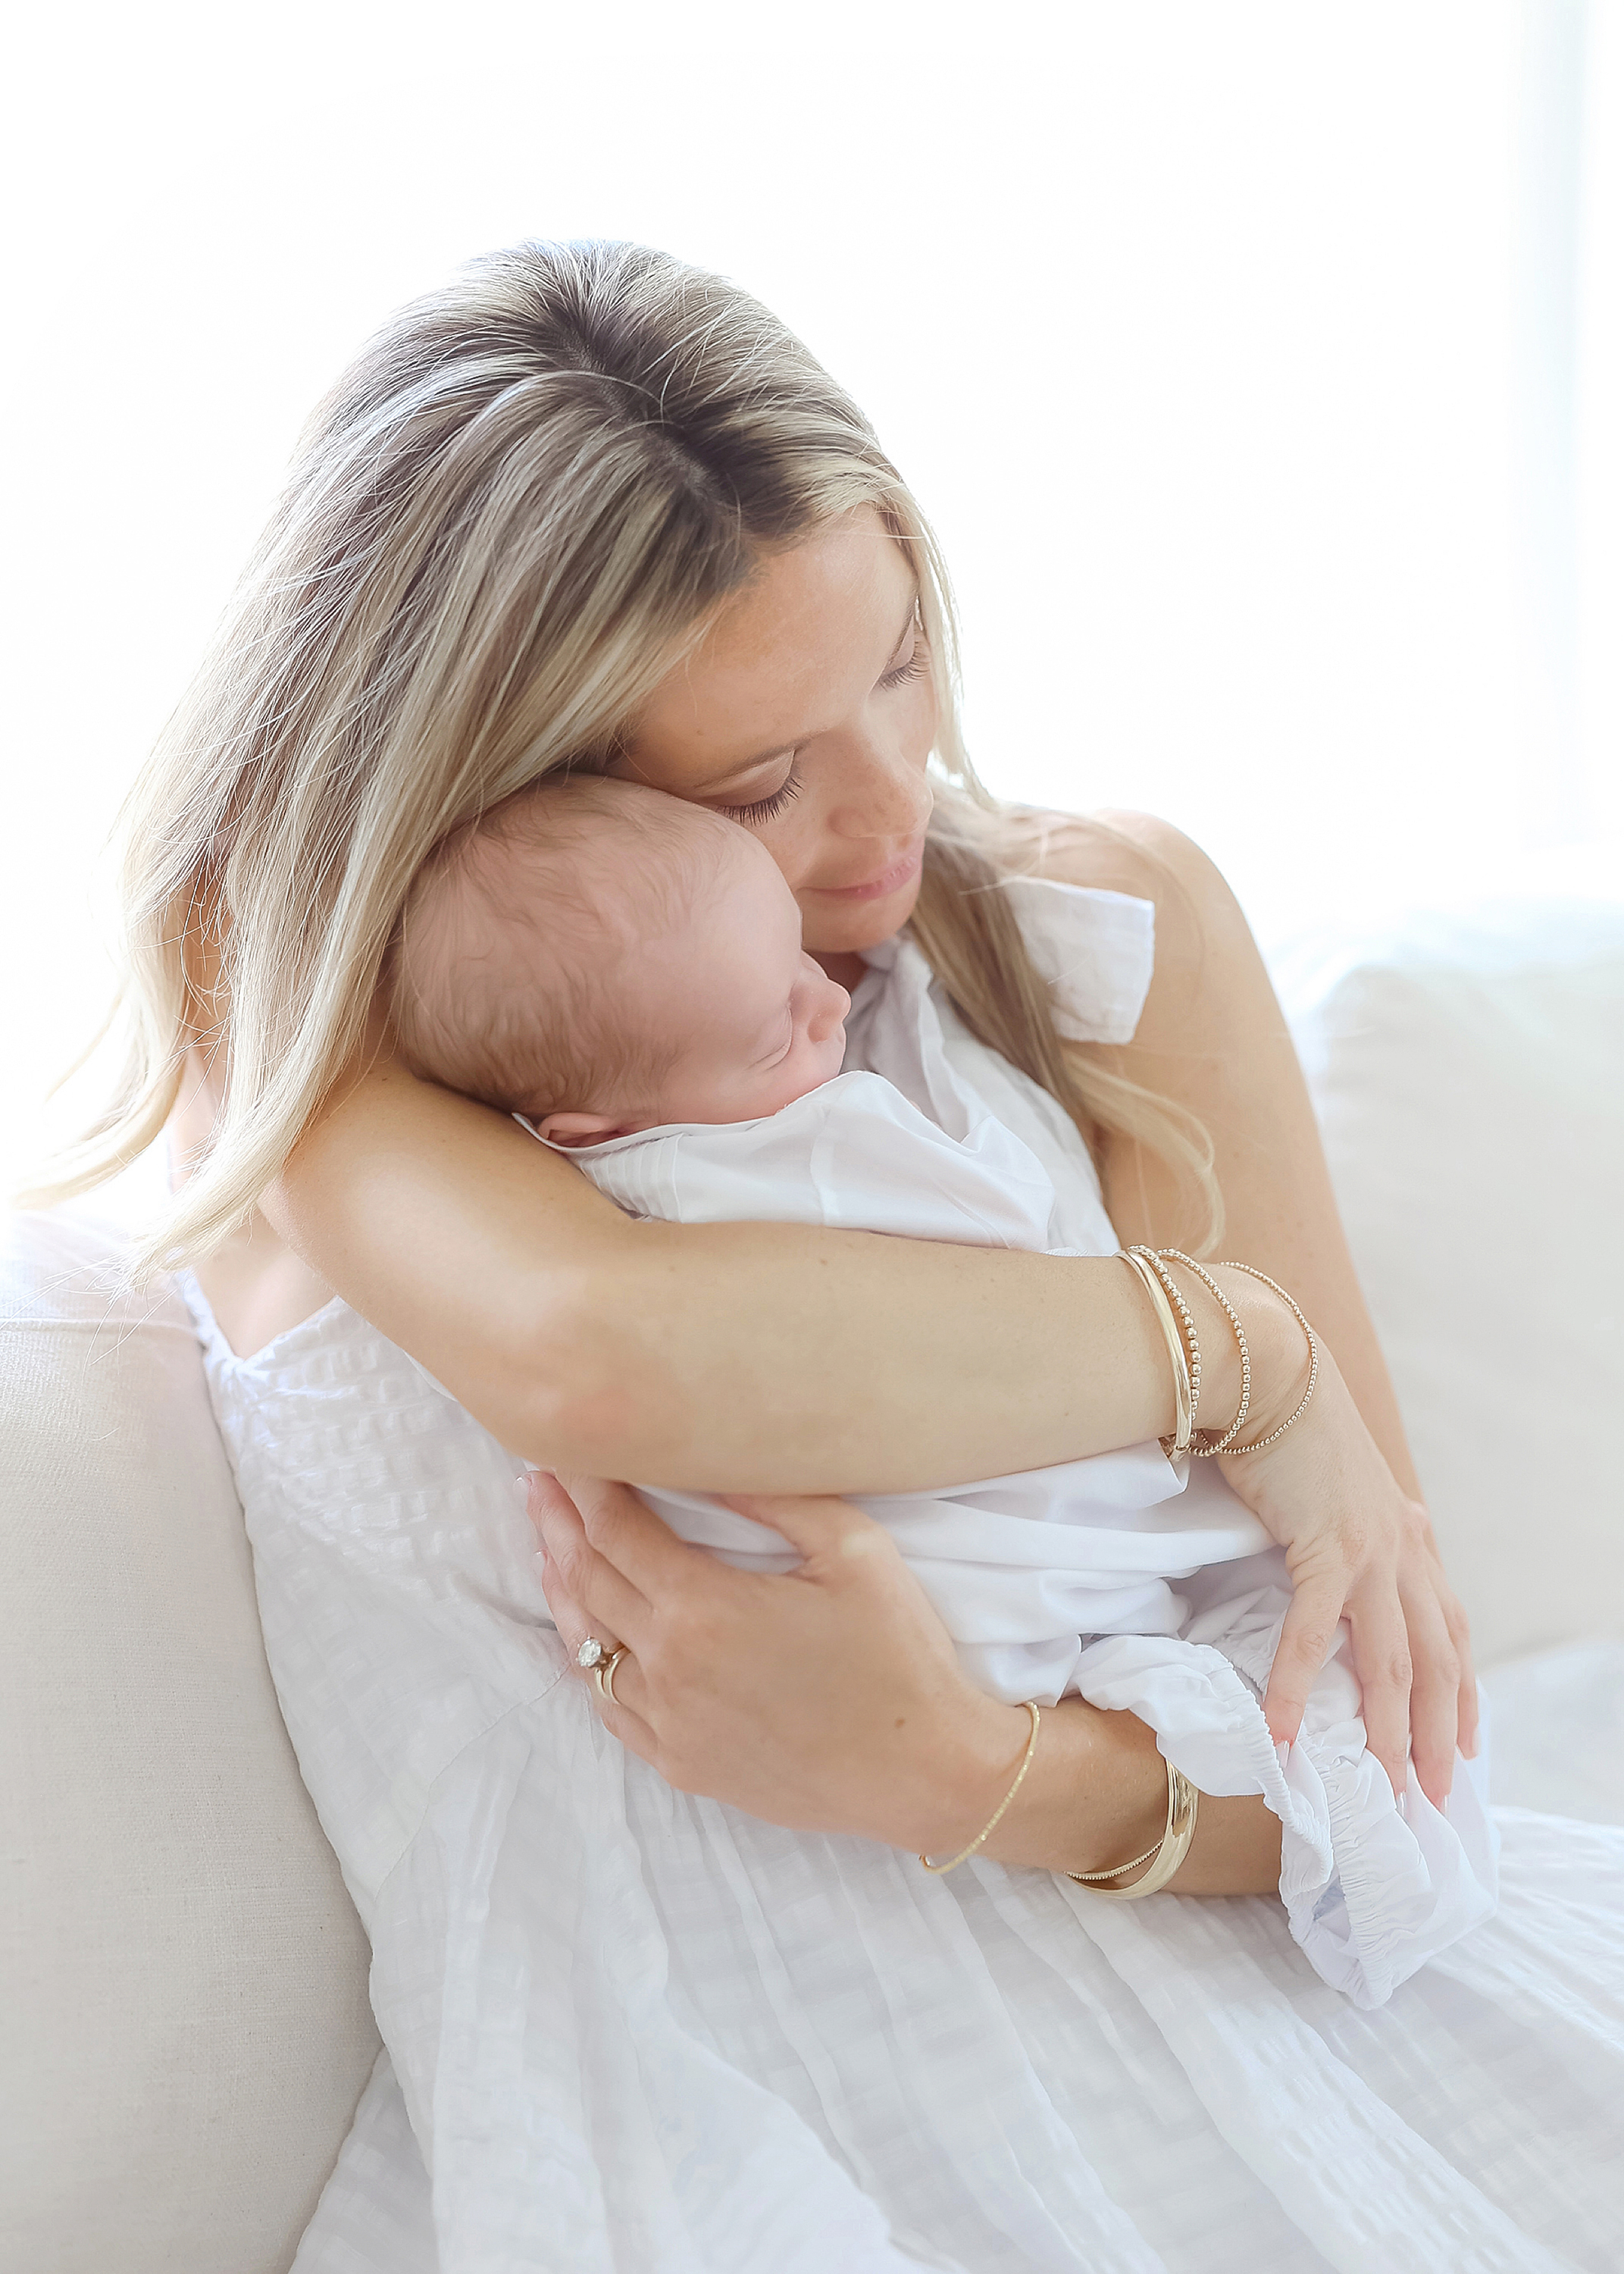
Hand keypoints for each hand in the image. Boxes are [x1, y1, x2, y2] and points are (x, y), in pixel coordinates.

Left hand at [527, 1471, 1022, 1850]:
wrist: (925, 1772)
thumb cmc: (901, 1655)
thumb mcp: (853, 1551)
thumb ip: (775, 1499)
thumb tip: (710, 1462)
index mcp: (703, 1608)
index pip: (617, 1530)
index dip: (586, 1485)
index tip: (566, 1449)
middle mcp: (669, 1668)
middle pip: (588, 1580)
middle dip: (560, 1523)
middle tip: (538, 1480)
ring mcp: (669, 1724)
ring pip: (587, 1646)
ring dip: (563, 1589)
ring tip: (548, 1546)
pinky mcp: (683, 1763)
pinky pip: (611, 1704)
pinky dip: (589, 1659)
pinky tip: (588, 1635)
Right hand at [1213, 1315, 1476, 1810]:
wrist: (1271, 1371)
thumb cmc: (1291, 1427)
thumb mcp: (1341, 1489)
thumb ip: (1354, 1529)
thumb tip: (1350, 1553)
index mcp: (1410, 1538)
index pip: (1451, 1632)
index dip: (1463, 1693)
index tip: (1467, 1746)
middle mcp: (1405, 1551)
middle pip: (1436, 1664)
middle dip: (1438, 1735)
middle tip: (1432, 1796)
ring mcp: (1373, 1552)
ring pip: (1392, 1663)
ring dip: (1388, 1732)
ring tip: (1382, 1786)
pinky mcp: (1326, 1547)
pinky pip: (1314, 1635)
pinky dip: (1299, 1688)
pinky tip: (1287, 1731)